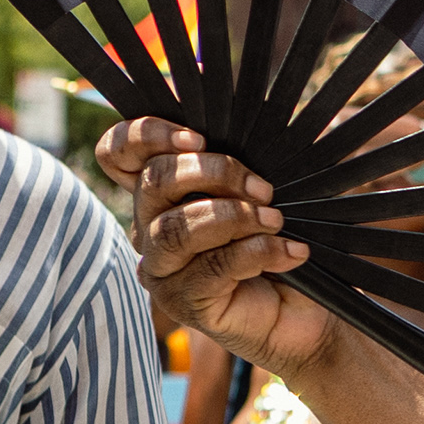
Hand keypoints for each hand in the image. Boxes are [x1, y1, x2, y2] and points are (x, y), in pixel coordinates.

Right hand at [102, 118, 336, 374]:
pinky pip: (214, 267)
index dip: (145, 135)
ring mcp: (163, 270)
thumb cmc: (281, 241)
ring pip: (176, 229)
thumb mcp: (263, 189)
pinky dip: (258, 252)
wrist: (306, 312)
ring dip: (234, 216)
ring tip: (275, 221)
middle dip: (213, 172)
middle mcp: (150, 229)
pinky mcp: (185, 303)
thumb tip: (263, 111)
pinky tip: (290, 252)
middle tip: (263, 189)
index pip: (117, 154)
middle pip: (152, 182)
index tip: (198, 138)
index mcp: (161, 194)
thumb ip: (247, 155)